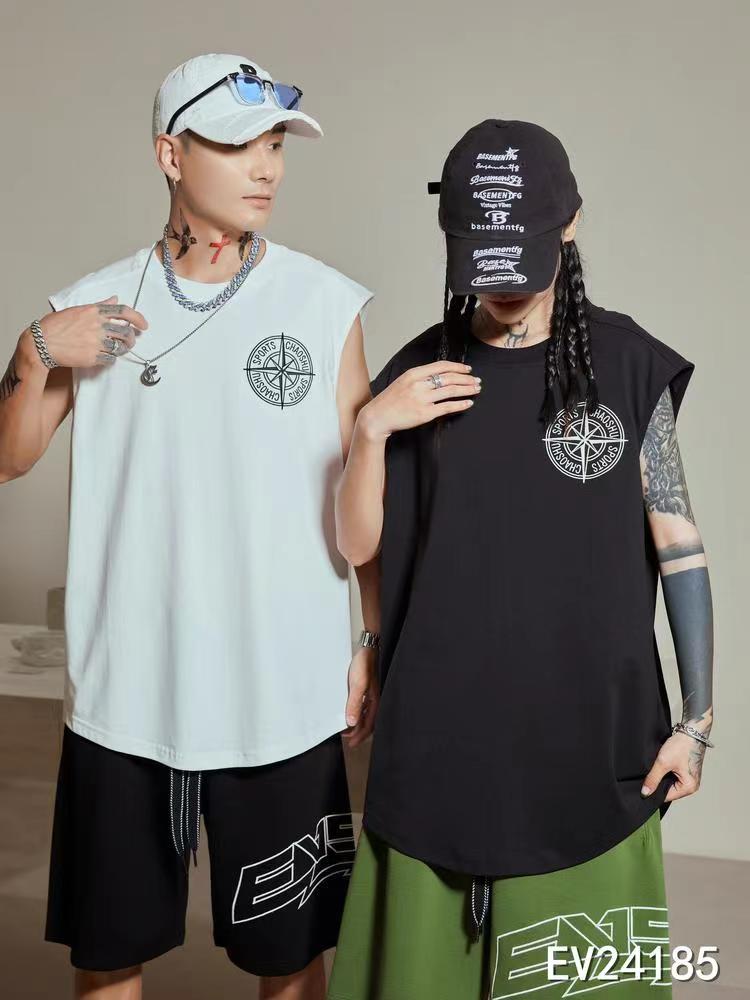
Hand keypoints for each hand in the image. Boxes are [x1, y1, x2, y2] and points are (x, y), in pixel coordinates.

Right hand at [28, 296, 147, 368]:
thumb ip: (99, 306)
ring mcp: (95, 342)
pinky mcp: (92, 356)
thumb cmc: (56, 326)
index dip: (138, 318)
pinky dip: (111, 359)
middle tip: (130, 342)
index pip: (123, 311)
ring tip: (118, 349)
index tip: (144, 325)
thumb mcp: (78, 310)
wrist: (41, 343)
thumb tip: (114, 299)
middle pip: (126, 332)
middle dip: (132, 338)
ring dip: (123, 349)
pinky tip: (105, 357)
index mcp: (93, 312)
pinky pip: (111, 359)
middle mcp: (97, 325)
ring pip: (120, 347)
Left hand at [343, 646, 379, 747]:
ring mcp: (371, 693)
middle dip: (358, 731)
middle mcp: (375, 699)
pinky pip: (363, 704)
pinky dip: (357, 711)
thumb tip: (351, 722)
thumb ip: (355, 703)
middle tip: (347, 737)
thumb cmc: (365, 665)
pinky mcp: (366, 687)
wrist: (368, 648)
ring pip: (365, 713)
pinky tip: (350, 709)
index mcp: (376, 701)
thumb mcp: (358, 685)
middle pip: (368, 721)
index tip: (351, 743)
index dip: (360, 735)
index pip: (369, 725)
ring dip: (357, 721)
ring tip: (347, 726)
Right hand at [359, 361, 481, 440]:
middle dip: (466, 379)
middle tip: (476, 381)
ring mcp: (422, 399)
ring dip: (467, 389)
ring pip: (451, 391)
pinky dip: (460, 404)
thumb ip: (420, 378)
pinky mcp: (425, 414)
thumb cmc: (390, 400)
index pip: (441, 366)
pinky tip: (468, 403)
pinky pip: (447, 407)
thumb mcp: (403, 382)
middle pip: (449, 377)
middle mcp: (419, 384)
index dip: (457, 367)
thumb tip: (441, 376)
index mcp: (413, 374)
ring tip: (476, 390)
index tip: (467, 369)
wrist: (377, 417)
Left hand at [641, 731, 706, 801]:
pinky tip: (662, 765)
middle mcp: (691, 786)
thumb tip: (645, 793)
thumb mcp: (663, 762)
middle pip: (668, 790)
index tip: (643, 785)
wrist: (691, 731)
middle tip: (649, 774)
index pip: (666, 796)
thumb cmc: (682, 746)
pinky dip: (666, 772)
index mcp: (688, 787)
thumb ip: (653, 778)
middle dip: (658, 783)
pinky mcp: (687, 771)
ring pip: (670, 782)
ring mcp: (690, 778)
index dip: (653, 791)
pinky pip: (673, 776)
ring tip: (657, 768)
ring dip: (662, 776)